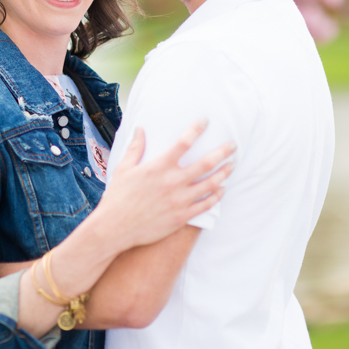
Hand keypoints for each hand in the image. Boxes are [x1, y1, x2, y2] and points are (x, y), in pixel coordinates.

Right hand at [94, 120, 234, 251]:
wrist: (115, 228)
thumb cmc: (118, 197)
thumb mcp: (124, 168)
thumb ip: (135, 147)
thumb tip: (140, 128)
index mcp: (158, 167)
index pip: (183, 143)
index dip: (196, 129)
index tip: (205, 120)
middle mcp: (172, 182)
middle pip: (205, 164)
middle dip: (222, 152)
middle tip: (233, 145)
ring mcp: (179, 201)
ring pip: (210, 185)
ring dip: (224, 174)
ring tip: (232, 165)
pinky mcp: (181, 217)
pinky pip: (205, 205)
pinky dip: (216, 196)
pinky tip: (221, 189)